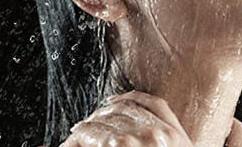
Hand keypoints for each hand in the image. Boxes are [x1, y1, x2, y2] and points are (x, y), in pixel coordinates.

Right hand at [60, 91, 192, 146]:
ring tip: (96, 119)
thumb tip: (65, 143)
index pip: (90, 133)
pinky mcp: (177, 131)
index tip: (69, 142)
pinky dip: (133, 98)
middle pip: (106, 119)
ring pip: (126, 107)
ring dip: (107, 111)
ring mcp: (164, 131)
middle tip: (79, 134)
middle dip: (89, 126)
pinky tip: (118, 102)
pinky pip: (153, 104)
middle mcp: (146, 137)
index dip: (76, 138)